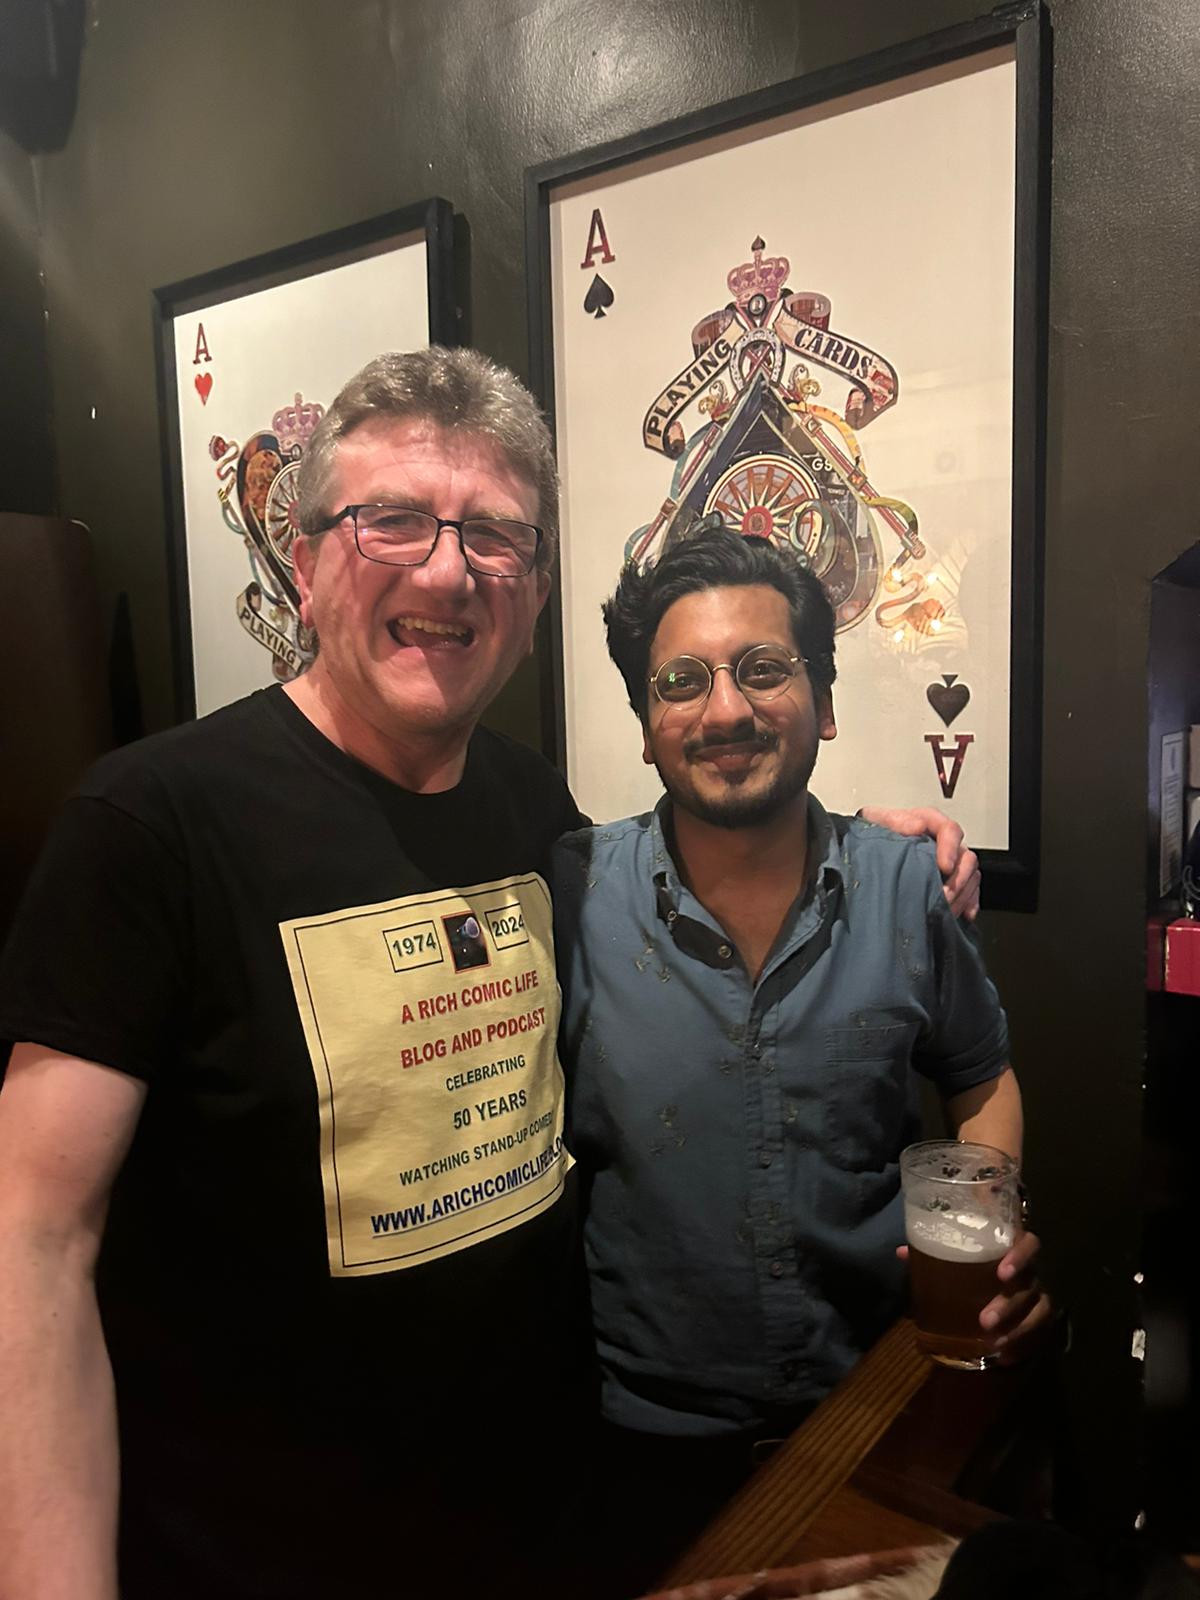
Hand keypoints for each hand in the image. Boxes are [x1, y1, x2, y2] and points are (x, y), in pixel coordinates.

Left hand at [859, 805, 979, 920]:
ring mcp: (950, 862)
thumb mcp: (878, 821)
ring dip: (962, 894)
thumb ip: (894, 820)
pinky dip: (968, 903)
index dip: (950, 849)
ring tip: (946, 910)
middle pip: (966, 857)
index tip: (945, 866)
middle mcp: (944, 842)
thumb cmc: (877, 832)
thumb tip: (917, 826)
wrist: (868, 849)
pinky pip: (970, 891)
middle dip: (958, 879)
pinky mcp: (950, 880)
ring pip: (970, 876)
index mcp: (930, 823)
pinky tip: (962, 915)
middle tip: (943, 897)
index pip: (950, 830)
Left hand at [896, 1228, 1052, 1364]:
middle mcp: (1032, 1270)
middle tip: (985, 1321)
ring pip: (1040, 1311)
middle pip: (1029, 1285)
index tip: (1001, 1273)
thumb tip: (903, 1252)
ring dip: (1019, 1329)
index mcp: (1012, 1247)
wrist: (1002, 1273)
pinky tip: (1006, 1358)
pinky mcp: (1041, 1318)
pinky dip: (1024, 1347)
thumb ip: (934, 1249)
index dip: (1019, 1257)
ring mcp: (1040, 1295)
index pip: (1029, 1244)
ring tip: (995, 1344)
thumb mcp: (956, 1251)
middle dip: (1009, 1304)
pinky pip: (1040, 1334)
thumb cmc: (975, 1258)